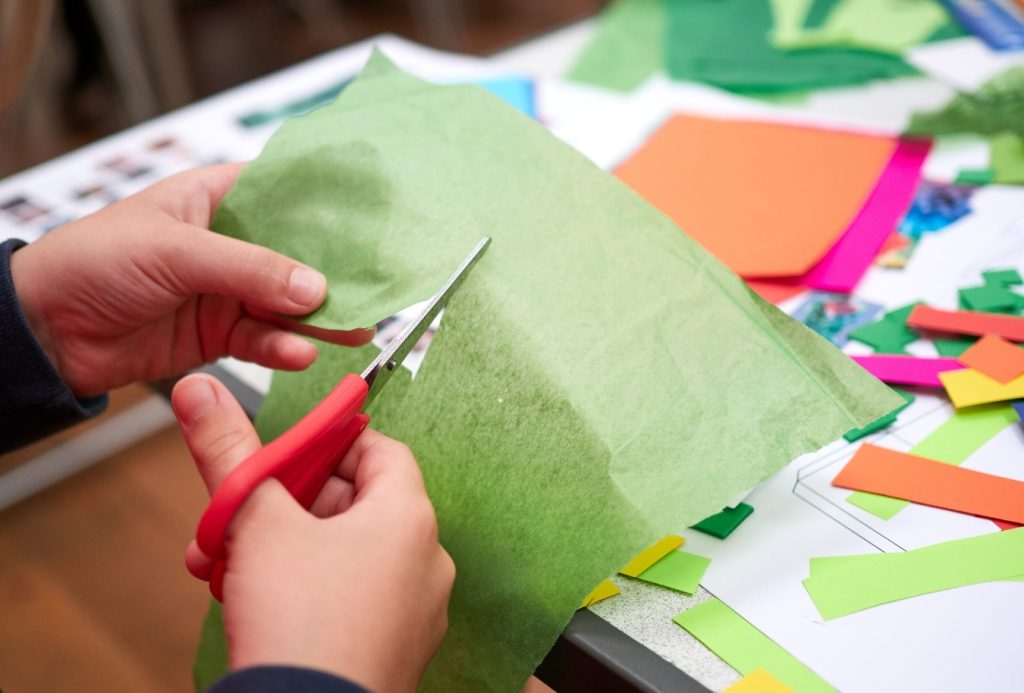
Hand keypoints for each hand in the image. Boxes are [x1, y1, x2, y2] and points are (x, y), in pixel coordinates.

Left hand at [9, 163, 372, 397]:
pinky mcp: (219, 334)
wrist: (44, 334)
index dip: (328, 206)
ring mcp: (225, 291)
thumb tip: (316, 288)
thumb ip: (249, 269)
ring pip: (287, 303)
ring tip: (353, 329)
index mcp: (213, 198)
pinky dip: (284, 348)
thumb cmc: (92, 263)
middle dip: (334, 272)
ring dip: (318, 318)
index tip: (374, 221)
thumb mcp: (175, 253)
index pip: (283, 192)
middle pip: (296, 254)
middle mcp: (227, 242)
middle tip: (376, 288)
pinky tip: (302, 353)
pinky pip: (263, 340)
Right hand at [172, 374, 454, 691]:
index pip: (379, 450)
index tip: (284, 449)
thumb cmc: (299, 622)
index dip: (328, 442)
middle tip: (237, 513)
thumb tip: (201, 392)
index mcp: (408, 518)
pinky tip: (257, 605)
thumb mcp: (255, 521)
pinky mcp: (394, 650)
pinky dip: (307, 593)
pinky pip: (352, 602)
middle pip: (355, 504)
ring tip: (226, 564)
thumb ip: (229, 450)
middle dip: (284, 505)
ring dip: (284, 550)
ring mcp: (415, 611)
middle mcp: (425, 561)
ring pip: (344, 557)